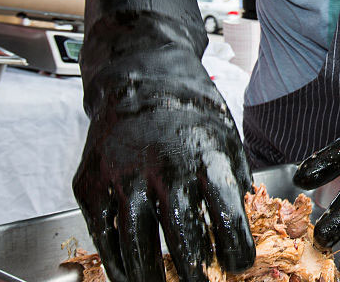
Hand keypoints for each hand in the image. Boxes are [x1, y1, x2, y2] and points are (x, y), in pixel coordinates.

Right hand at [73, 91, 253, 281]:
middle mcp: (163, 166)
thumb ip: (236, 182)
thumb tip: (248, 225)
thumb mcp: (227, 138)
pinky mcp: (92, 181)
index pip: (226, 216)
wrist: (141, 77)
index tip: (238, 266)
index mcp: (205, 157)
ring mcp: (123, 174)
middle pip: (181, 235)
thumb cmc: (191, 109)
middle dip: (194, 272)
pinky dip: (116, 260)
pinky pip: (103, 232)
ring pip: (137, 241)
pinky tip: (129, 273)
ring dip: (151, 275)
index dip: (234, 250)